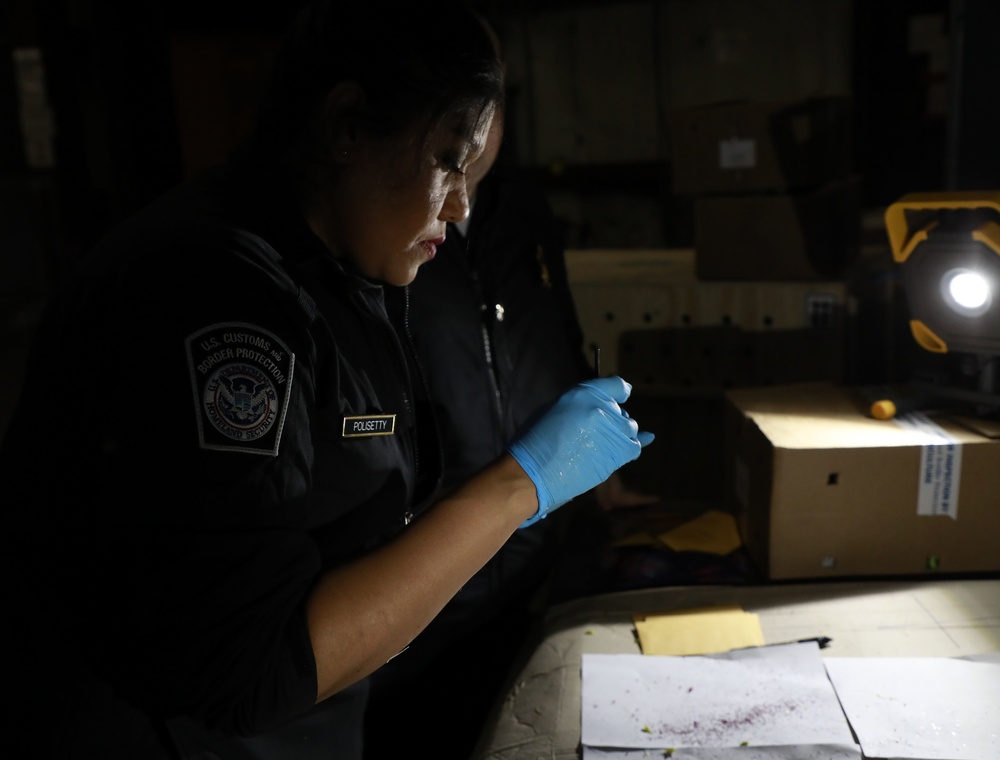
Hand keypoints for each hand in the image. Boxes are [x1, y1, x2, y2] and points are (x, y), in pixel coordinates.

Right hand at [508, 376, 653, 526]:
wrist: (531, 474)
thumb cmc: (534, 442)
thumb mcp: (554, 409)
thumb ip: (579, 404)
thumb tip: (596, 408)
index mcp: (584, 393)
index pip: (615, 385)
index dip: (618, 391)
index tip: (621, 396)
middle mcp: (602, 408)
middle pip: (620, 410)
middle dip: (613, 418)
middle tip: (596, 431)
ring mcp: (612, 432)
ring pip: (629, 428)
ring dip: (620, 433)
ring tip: (602, 443)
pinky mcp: (617, 454)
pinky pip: (635, 445)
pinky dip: (636, 443)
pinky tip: (646, 439)